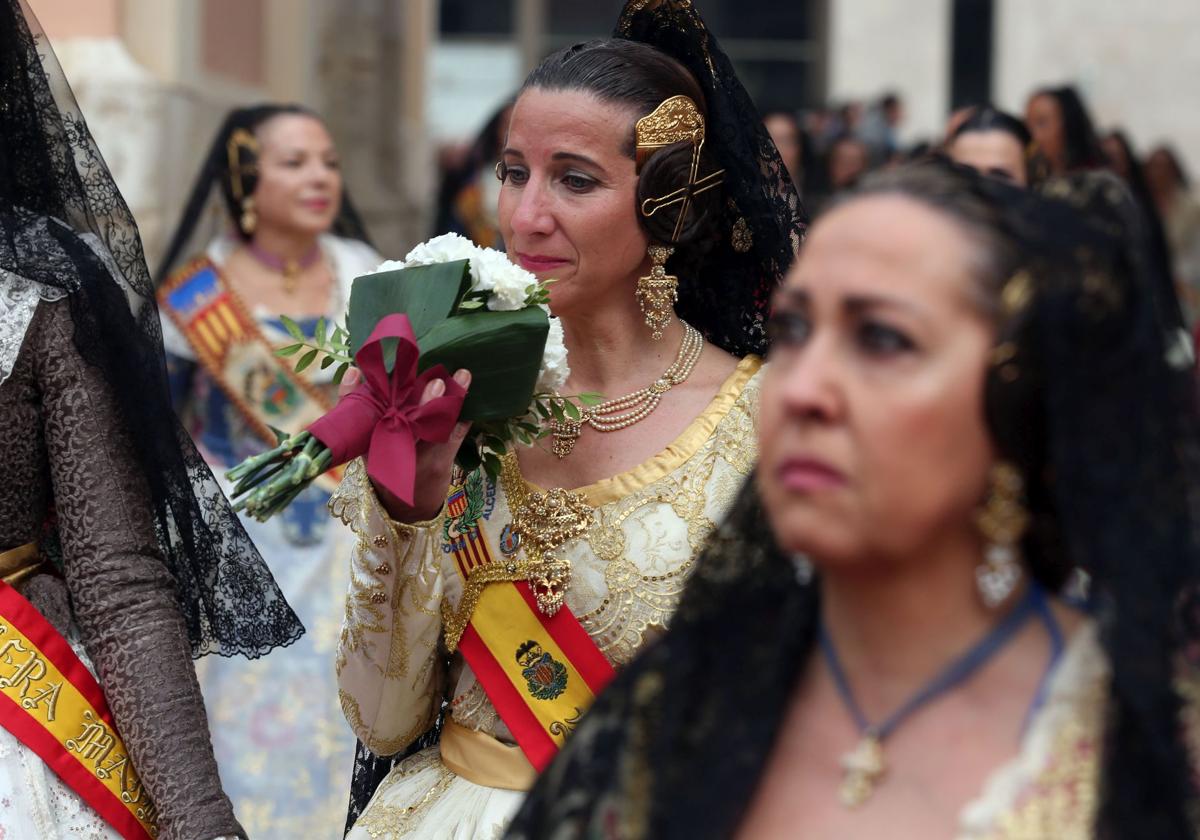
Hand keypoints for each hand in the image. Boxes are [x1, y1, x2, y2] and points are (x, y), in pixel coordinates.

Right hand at [337, 367, 471, 521]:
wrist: (404, 507)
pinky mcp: (441, 462)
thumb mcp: (362, 442)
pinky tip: (470, 392)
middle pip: (409, 425)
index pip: (368, 415)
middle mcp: (395, 451)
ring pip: (437, 428)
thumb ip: (353, 407)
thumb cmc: (382, 462)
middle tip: (436, 381)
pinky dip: (464, 415)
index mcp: (371, 441)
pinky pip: (455, 435)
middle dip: (423, 403)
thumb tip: (353, 371)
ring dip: (451, 402)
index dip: (370, 396)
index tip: (374, 373)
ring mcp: (420, 458)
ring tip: (462, 376)